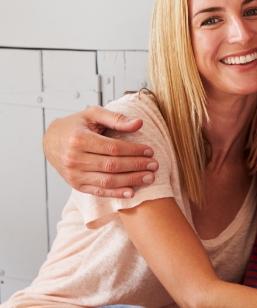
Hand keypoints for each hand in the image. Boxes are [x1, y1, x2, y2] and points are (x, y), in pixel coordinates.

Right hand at [43, 106, 158, 197]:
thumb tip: (138, 123)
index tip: (150, 151)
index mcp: (79, 139)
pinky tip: (131, 192)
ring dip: (131, 180)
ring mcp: (74, 174)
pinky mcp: (76, 185)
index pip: (113, 148)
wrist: (51, 141)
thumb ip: (116, 118)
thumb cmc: (75, 126)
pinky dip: (116, 193)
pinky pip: (99, 191)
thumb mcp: (93, 114)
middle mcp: (75, 159)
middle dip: (137, 166)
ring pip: (107, 180)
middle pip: (112, 165)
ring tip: (149, 177)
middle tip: (154, 165)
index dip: (134, 151)